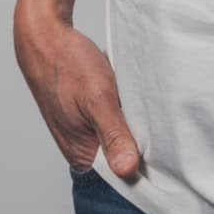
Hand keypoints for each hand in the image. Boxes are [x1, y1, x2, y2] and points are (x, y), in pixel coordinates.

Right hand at [13, 6, 140, 177]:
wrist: (46, 38)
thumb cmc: (67, 65)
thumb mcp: (97, 98)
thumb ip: (113, 134)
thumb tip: (127, 170)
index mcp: (82, 155)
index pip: (122, 175)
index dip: (146, 163)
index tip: (167, 149)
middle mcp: (83, 148)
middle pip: (126, 154)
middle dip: (142, 137)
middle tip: (155, 116)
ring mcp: (86, 130)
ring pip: (123, 132)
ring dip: (135, 118)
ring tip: (138, 102)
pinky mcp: (90, 114)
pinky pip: (117, 117)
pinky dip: (125, 105)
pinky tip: (127, 93)